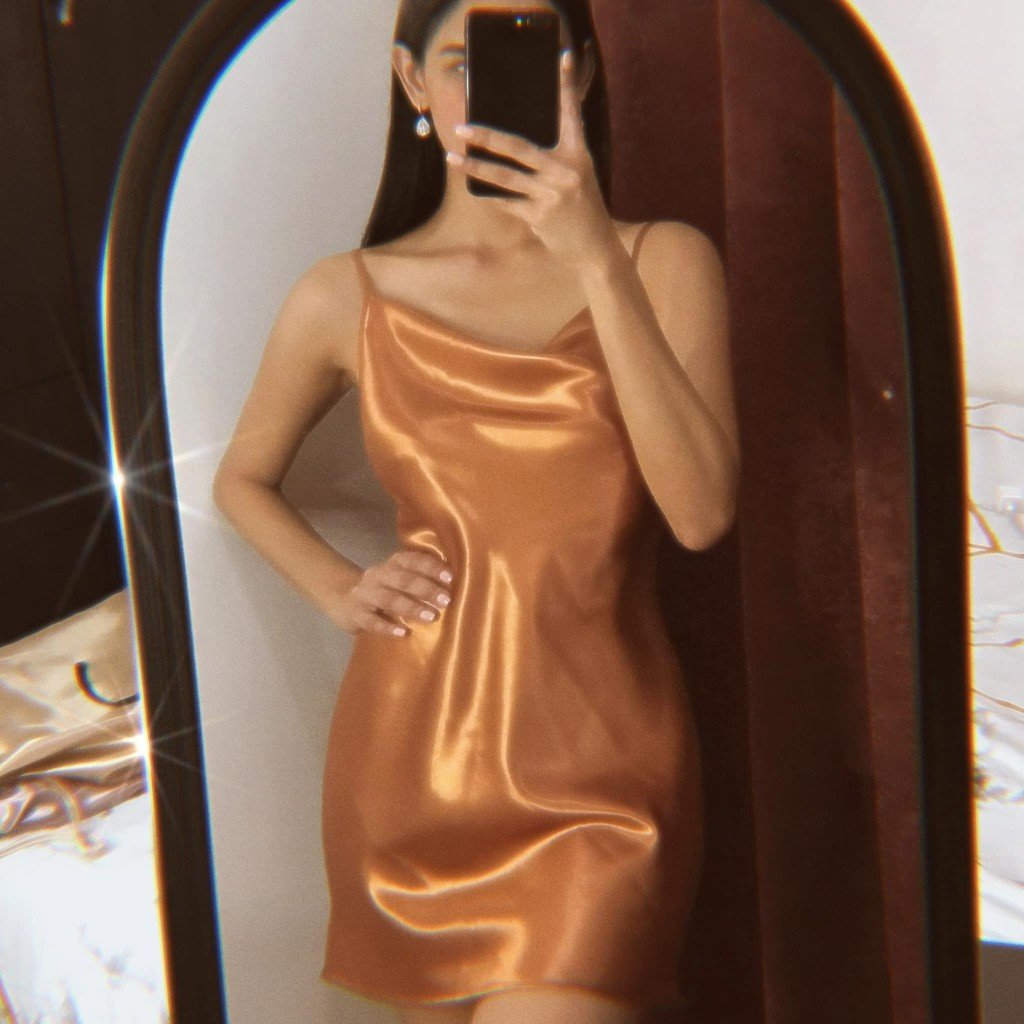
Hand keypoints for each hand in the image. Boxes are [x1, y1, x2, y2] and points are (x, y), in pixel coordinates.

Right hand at [333, 549, 453, 636]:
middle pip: (403, 579)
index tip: (450, 577)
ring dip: (411, 607)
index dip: (431, 567)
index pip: (412, 560)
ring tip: (431, 617)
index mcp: (392, 564)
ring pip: (388, 599)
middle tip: (446, 600)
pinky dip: (387, 627)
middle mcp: (378, 575)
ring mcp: (365, 595)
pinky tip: (403, 633)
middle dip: (426, 588)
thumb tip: (455, 586)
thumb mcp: (398, 579)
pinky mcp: (355, 615)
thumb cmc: (384, 590)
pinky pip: (371, 621)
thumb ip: (420, 579)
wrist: (341, 599)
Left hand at [446, 48, 617, 270]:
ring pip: (505, 178)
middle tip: (462, 127)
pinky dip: (492, 196)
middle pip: (519, 148)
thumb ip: (555, 157)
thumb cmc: (581, 205)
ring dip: (475, 167)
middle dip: (487, 136)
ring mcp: (551, 195)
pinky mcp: (539, 217)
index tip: (562, 58)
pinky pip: (507, 202)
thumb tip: (511, 144)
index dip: (566, 87)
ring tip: (452, 159)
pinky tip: (475, 189)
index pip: (571, 115)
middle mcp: (565, 172)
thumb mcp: (577, 175)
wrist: (593, 245)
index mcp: (578, 155)